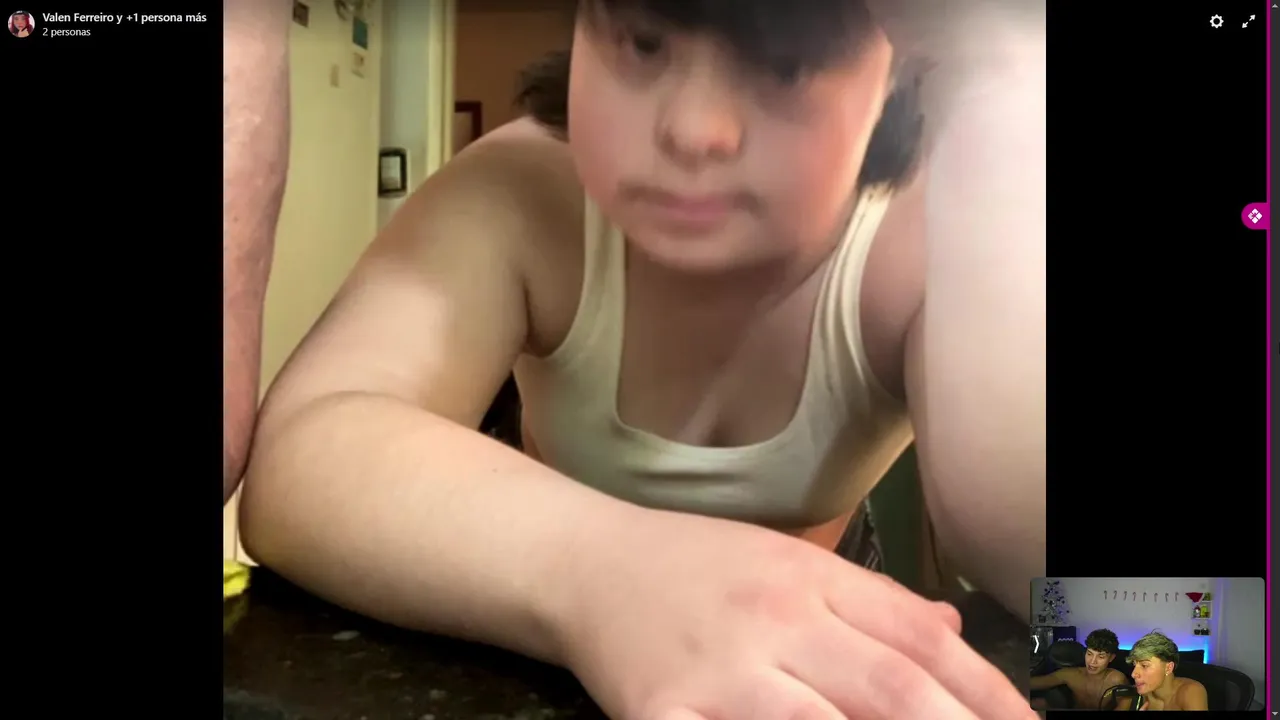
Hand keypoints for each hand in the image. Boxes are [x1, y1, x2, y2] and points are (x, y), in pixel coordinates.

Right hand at [559, 509, 1036, 718]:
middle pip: (888, 688)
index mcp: (809, 579)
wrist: (586, 565)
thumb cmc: (694, 565)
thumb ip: (868, 598)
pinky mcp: (663, 716)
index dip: (985, 693)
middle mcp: (773, 621)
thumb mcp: (784, 558)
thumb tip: (952, 628)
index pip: (918, 638)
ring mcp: (718, 674)